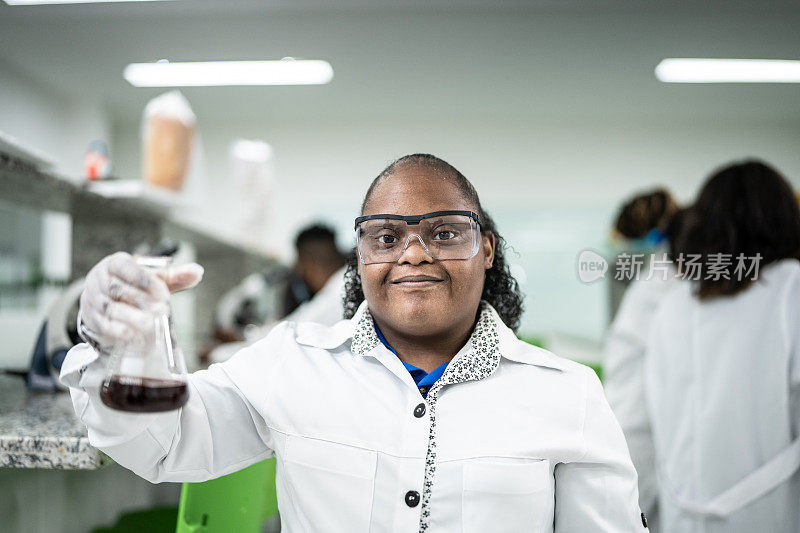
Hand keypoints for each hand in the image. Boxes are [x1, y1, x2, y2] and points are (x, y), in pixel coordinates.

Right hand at [78, 252, 203, 353]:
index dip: (145, 280)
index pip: (126, 267)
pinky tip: (132, 334)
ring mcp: (92, 299)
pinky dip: (117, 329)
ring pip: (110, 307)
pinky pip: (102, 323)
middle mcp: (99, 279)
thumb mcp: (152, 279)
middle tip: (162, 310)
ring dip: (131, 316)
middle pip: (118, 289)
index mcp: (115, 263)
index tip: (165, 294)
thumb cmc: (133, 286)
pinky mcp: (91, 318)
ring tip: (150, 323)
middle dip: (142, 300)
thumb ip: (174, 276)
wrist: (103, 301)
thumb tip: (197, 272)